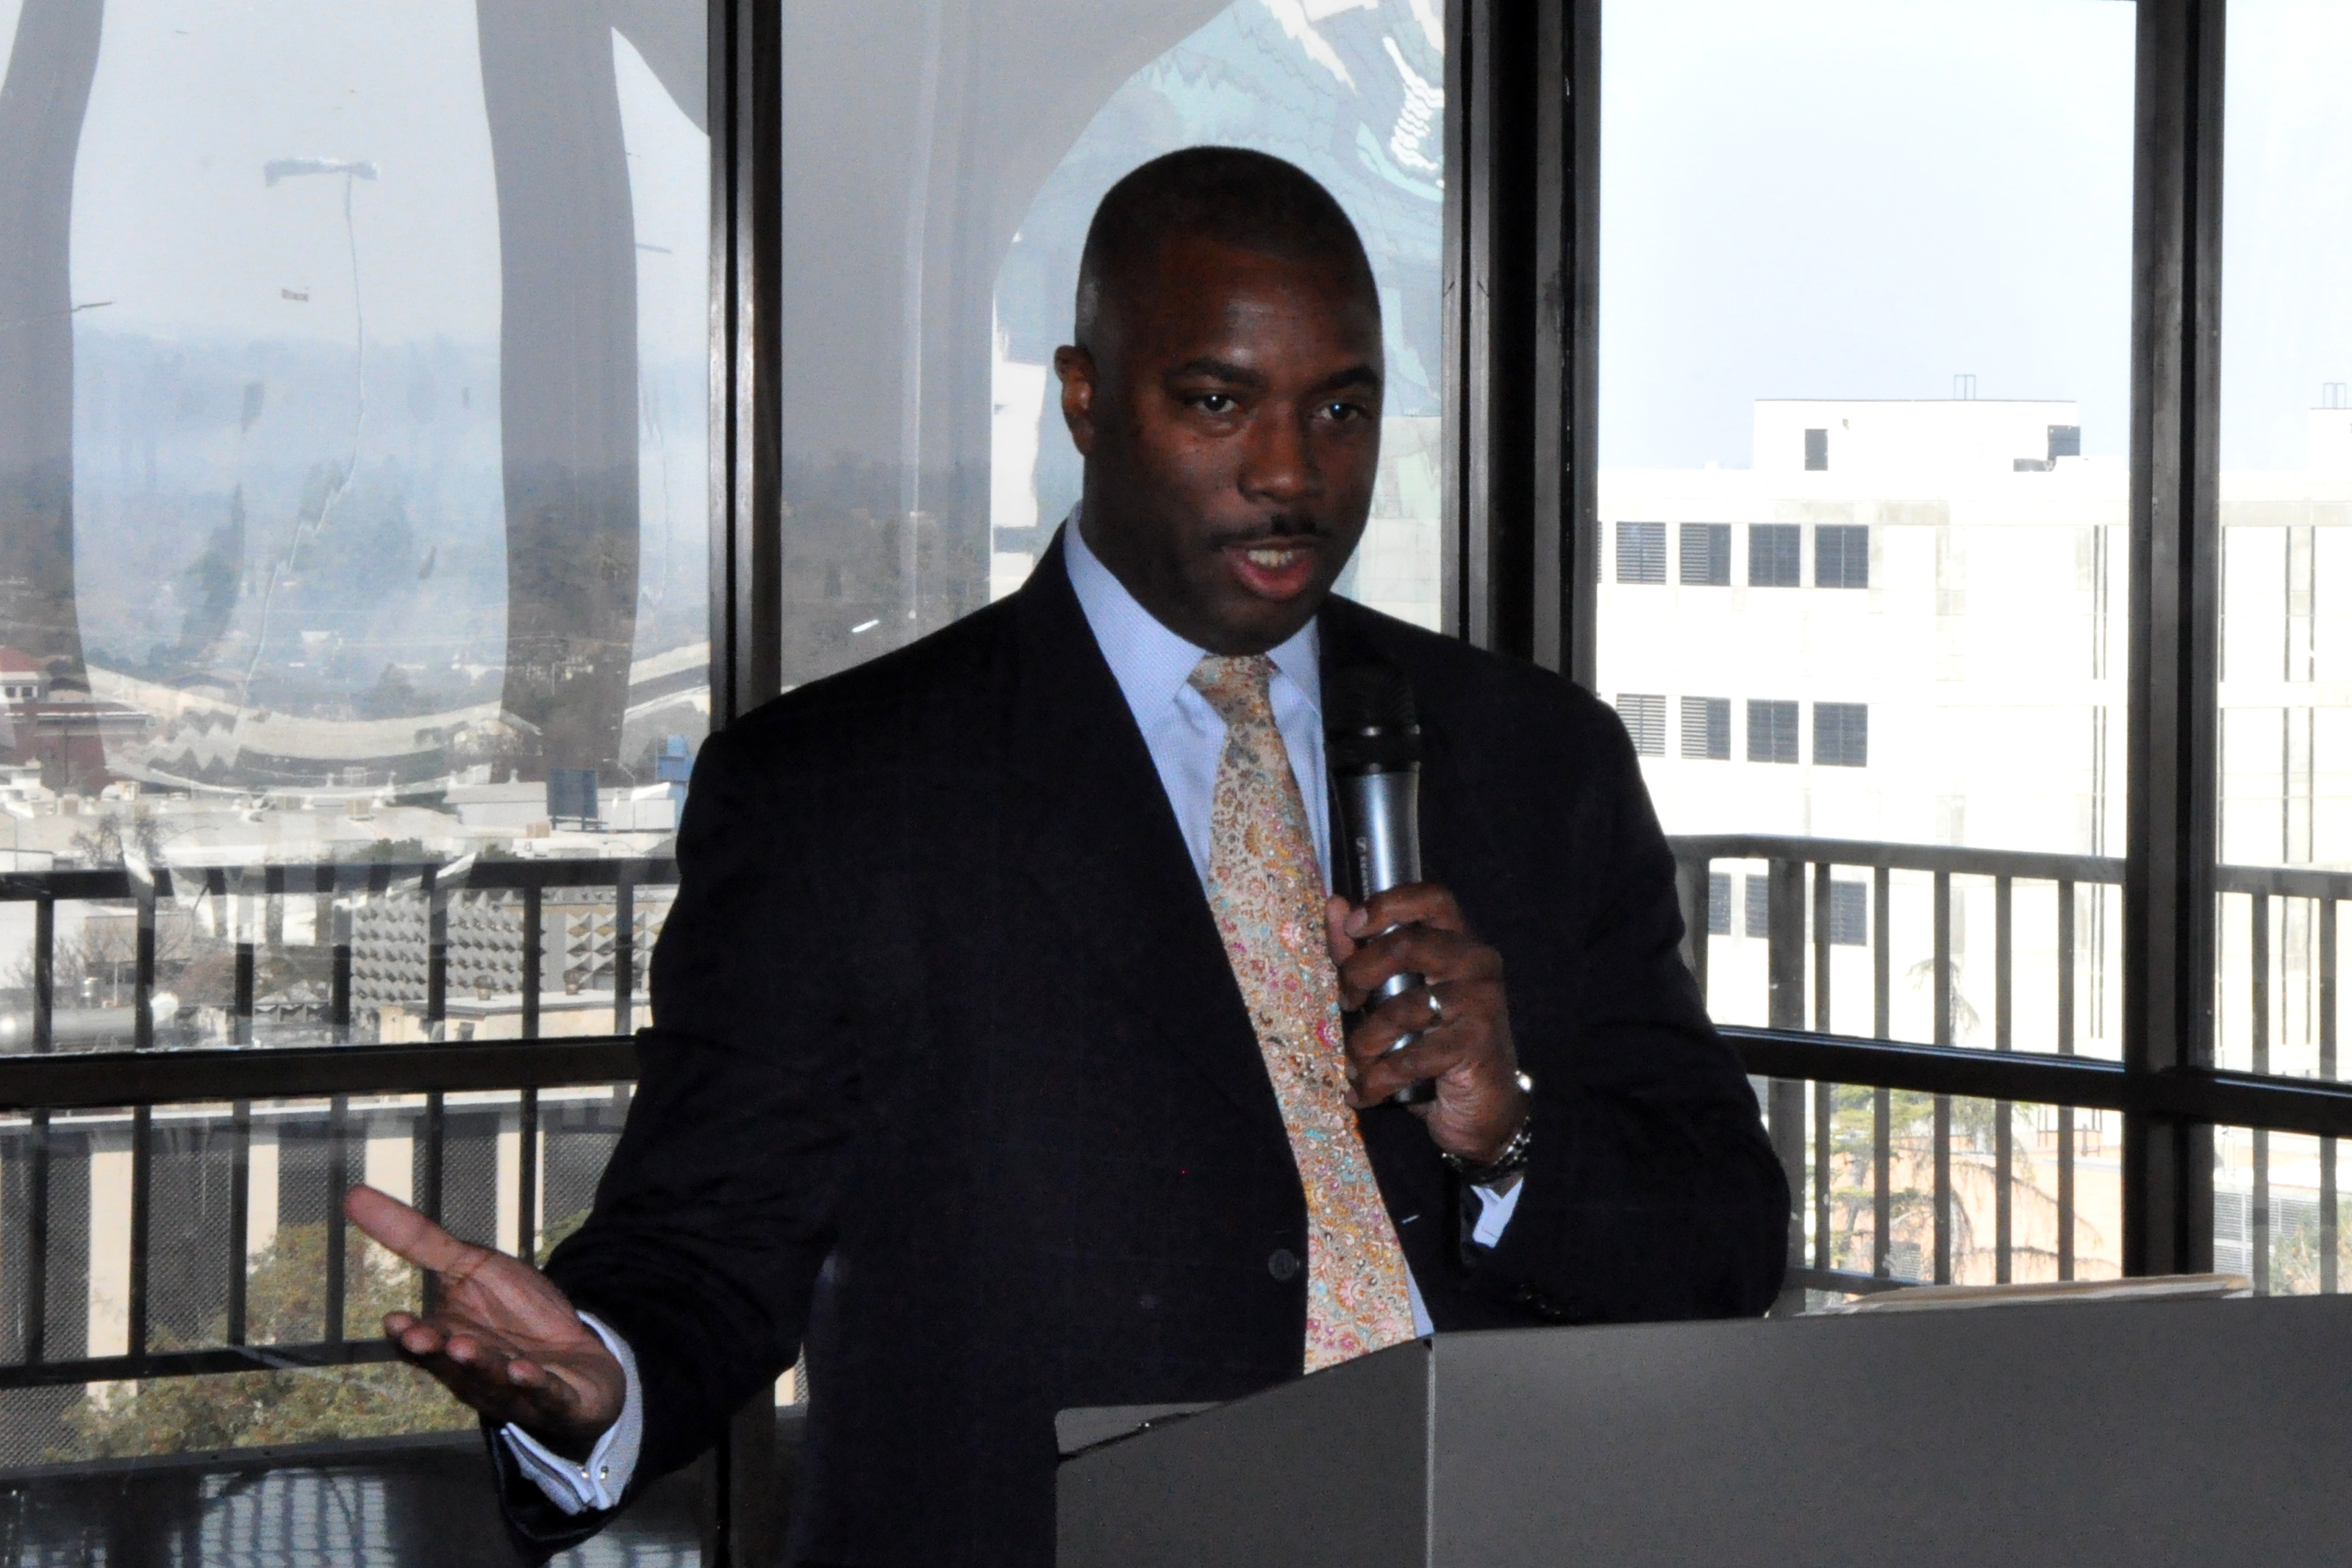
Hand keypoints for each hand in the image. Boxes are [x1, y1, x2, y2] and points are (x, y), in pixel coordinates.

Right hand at [344, 1184, 625, 1459]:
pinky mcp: (556, 1397)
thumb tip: (354, 1194)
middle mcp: (474, 1370)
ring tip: (465, 1347)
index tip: (394, 1320)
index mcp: (449, 1340)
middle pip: (451, 1364)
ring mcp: (514, 1388)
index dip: (408, 1335)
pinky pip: (546, 1394)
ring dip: (480, 1365)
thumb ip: (417, 1239)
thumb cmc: (515, 1313)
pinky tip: (526, 1371)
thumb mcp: (470, 1265)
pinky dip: (536, 1385)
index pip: (420, 1342)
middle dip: (437, 1352)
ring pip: (493, 1378)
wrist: (576, 1357)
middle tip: (424, 1338)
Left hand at [1325, 884, 1529, 1165]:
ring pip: (1402, 1008)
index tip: (1352, 925)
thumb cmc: (1434, 1045)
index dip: (1388, 903)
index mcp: (1458, 942)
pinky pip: (1411, 1056)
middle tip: (1346, 1003)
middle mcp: (1477, 963)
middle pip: (1407, 945)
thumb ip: (1363, 952)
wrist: (1483, 1110)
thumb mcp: (1393, 996)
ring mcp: (1482, 1002)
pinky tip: (1367, 1093)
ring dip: (1364, 1042)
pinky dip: (1378, 1079)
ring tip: (1356, 1064)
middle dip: (1360, 974)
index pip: (1432, 897)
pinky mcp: (1477, 1043)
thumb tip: (1335, 905)